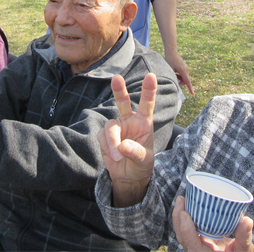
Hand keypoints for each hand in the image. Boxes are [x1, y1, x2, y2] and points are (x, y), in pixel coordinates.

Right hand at [97, 73, 156, 206]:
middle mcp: (129, 121)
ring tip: (118, 156)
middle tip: (117, 78)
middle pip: (123, 102)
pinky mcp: (104, 136)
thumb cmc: (141, 165)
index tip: (151, 76)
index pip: (147, 104)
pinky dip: (107, 147)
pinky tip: (113, 156)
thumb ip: (136, 152)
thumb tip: (122, 146)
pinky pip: (102, 137)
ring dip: (112, 142)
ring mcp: (116, 128)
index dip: (149, 90)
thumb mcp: (145, 160)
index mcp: (143, 122)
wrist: (128, 177)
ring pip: (110, 127)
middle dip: (119, 90)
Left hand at [165, 50, 193, 94]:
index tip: (192, 93)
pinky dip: (179, 75)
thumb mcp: (170, 69)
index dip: (190, 88)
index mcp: (183, 70)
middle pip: (185, 80)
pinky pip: (182, 74)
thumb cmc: (169, 60)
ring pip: (183, 77)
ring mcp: (185, 68)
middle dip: (180, 82)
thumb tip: (175, 83)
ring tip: (172, 74)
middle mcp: (186, 69)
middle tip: (174, 80)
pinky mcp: (183, 67)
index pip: (187, 81)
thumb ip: (173, 76)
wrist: (171, 51)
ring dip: (179, 78)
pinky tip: (174, 72)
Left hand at [173, 196, 253, 251]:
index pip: (192, 245)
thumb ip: (244, 237)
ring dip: (180, 217)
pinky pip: (190, 231)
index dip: (186, 230)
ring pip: (184, 234)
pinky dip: (188, 219)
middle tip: (181, 199)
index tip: (184, 213)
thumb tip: (247, 220)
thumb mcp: (246, 249)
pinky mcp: (201, 241)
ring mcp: (199, 246)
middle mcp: (199, 251)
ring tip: (182, 200)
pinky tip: (190, 206)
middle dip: (178, 219)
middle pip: (183, 238)